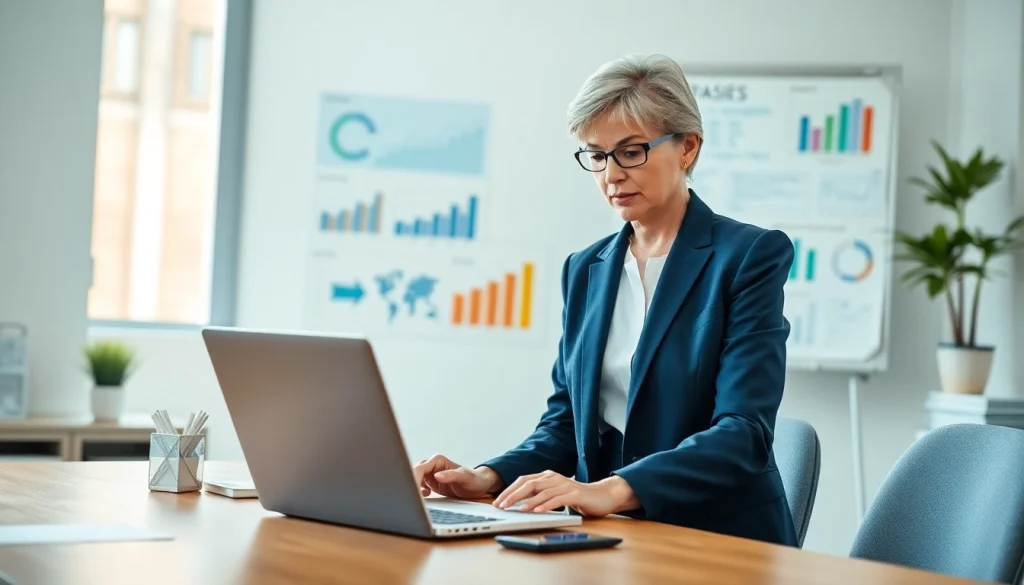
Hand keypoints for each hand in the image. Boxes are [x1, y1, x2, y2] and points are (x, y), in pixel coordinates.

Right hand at [412, 454, 502, 498]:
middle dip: (410, 483)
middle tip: (410, 496)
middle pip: (414, 473)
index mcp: (438, 460)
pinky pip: (418, 485)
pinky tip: (426, 495)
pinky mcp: (430, 482)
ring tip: (419, 497)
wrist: (479, 487)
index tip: (411, 490)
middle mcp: (432, 466)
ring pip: (414, 479)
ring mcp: (430, 474)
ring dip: (413, 487)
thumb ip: (452, 476)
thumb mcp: (465, 478)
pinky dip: (418, 491)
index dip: (413, 478)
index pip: (420, 468)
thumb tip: (436, 476)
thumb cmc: (474, 480)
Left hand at [492, 470, 639, 516]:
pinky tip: (537, 511)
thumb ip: (541, 496)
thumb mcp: (556, 495)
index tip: (497, 502)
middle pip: (528, 484)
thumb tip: (520, 505)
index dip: (509, 490)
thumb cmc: (578, 498)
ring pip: (541, 491)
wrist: (604, 495)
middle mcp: (554, 478)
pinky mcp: (575, 494)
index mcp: (547, 476)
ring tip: (516, 509)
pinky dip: (546, 505)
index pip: (523, 480)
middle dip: (512, 495)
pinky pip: (557, 499)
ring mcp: (564, 485)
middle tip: (500, 505)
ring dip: (526, 501)